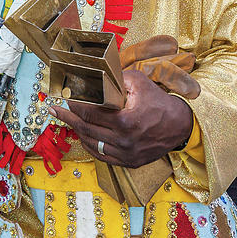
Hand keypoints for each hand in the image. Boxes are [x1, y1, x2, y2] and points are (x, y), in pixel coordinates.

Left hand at [51, 70, 193, 167]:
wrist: (181, 126)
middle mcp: (124, 141)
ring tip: (66, 121)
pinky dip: (90, 145)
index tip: (65, 98)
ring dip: (77, 131)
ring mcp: (126, 155)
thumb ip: (117, 78)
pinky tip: (83, 136)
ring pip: (92, 144)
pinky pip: (102, 156)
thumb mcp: (140, 83)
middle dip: (68, 118)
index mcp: (125, 122)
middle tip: (55, 111)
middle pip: (86, 129)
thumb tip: (95, 74)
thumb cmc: (160, 103)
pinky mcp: (129, 162)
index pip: (90, 113)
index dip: (74, 105)